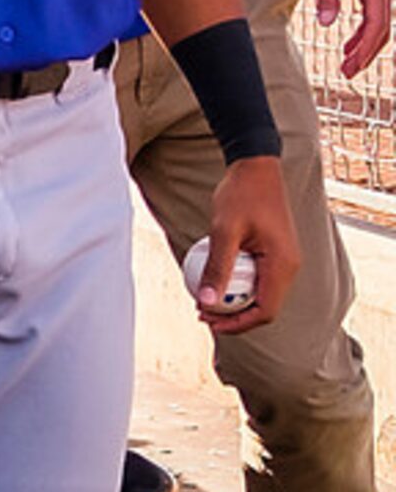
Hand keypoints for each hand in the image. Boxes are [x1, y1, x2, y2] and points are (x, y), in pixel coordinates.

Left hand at [197, 155, 297, 334]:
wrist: (256, 167)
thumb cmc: (240, 195)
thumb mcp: (223, 231)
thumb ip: (217, 267)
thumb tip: (206, 301)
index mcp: (283, 265)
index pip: (266, 310)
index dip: (238, 323)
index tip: (210, 322)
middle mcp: (289, 266)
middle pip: (265, 306)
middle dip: (234, 316)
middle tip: (201, 313)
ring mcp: (284, 259)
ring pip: (261, 293)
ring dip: (235, 301)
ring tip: (204, 300)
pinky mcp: (275, 252)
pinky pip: (258, 277)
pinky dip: (237, 284)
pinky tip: (213, 280)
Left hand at [310, 0, 392, 75]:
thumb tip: (327, 24)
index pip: (375, 25)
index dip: (364, 48)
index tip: (351, 66)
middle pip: (381, 29)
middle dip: (365, 53)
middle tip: (347, 74)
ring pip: (379, 24)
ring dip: (364, 45)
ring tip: (347, 65)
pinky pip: (374, 15)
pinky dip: (363, 31)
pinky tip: (349, 45)